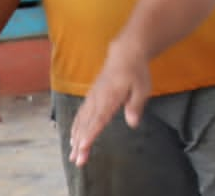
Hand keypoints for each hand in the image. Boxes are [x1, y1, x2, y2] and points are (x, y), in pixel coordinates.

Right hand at [68, 40, 152, 165]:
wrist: (125, 53)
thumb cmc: (136, 72)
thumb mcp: (142, 87)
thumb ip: (136, 105)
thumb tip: (133, 123)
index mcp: (110, 98)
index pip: (98, 119)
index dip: (90, 134)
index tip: (83, 147)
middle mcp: (98, 99)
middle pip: (87, 124)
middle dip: (80, 143)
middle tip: (76, 160)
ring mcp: (93, 97)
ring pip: (81, 120)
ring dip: (76, 138)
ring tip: (72, 153)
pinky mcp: (91, 96)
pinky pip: (80, 114)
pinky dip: (75, 126)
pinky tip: (73, 136)